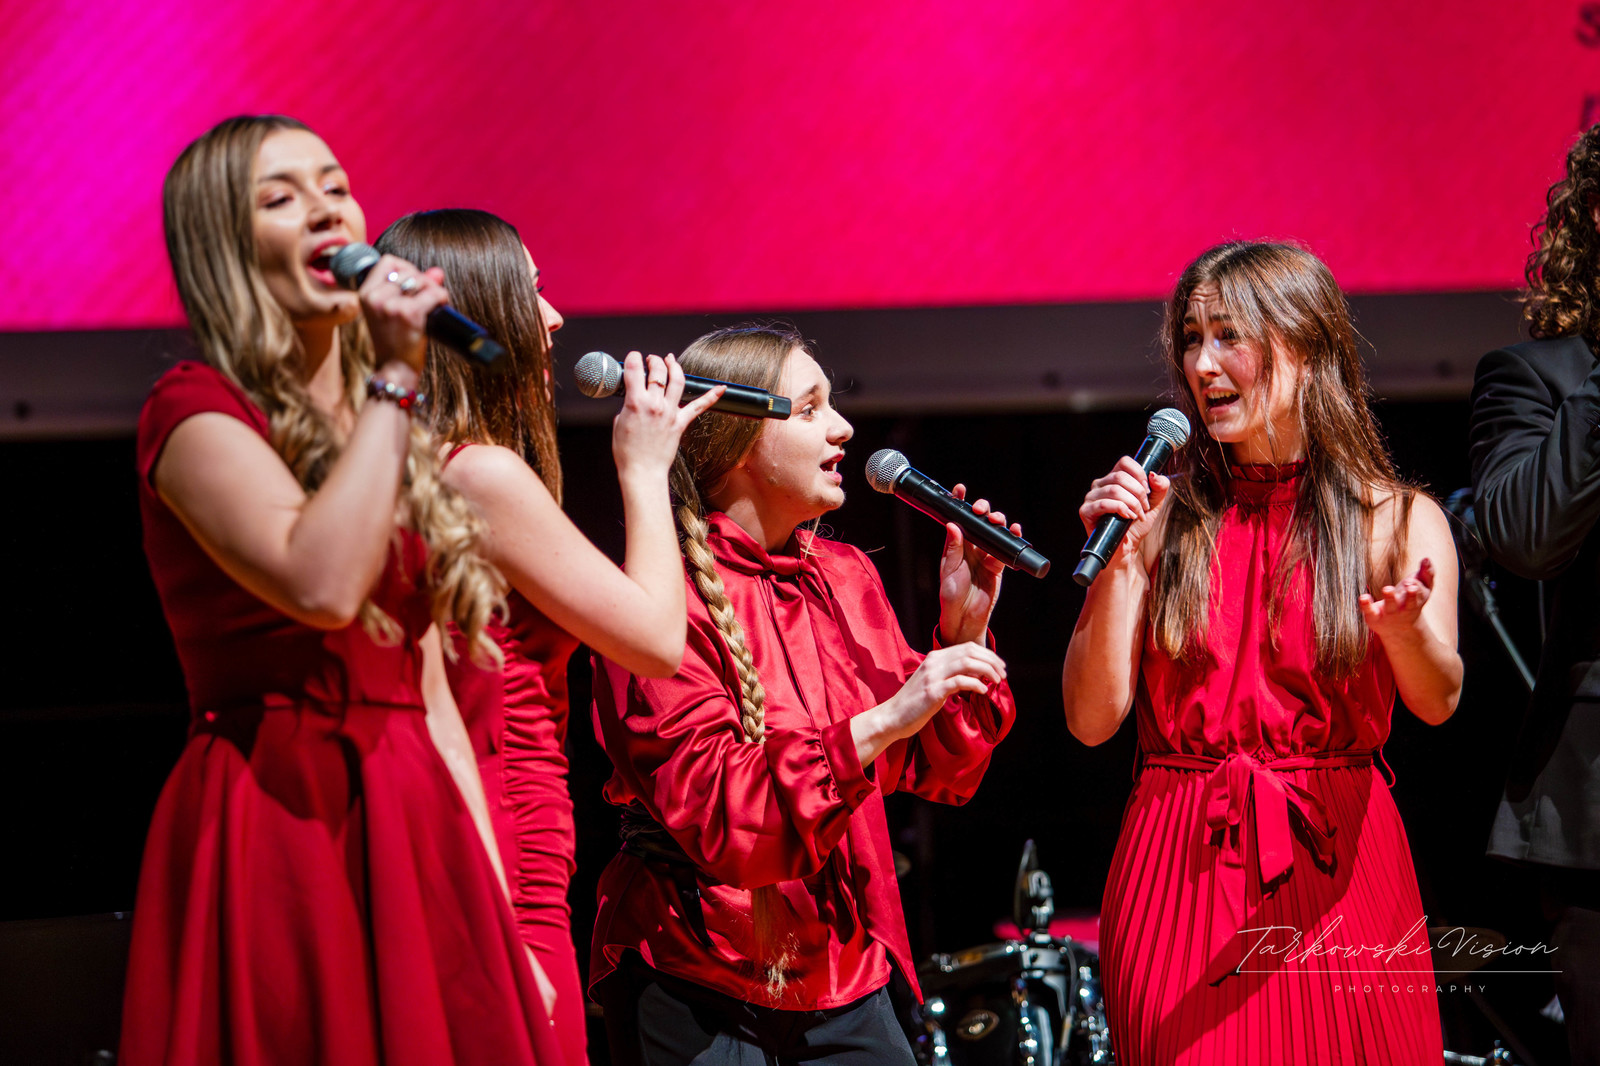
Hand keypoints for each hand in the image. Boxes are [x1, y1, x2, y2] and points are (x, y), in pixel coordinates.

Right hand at [359, 254, 449, 375]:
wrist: (395, 369)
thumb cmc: (395, 342)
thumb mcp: (395, 311)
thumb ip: (414, 288)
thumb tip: (437, 272)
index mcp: (365, 294)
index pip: (387, 261)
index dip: (405, 268)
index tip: (414, 283)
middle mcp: (375, 297)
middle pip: (407, 270)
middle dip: (422, 281)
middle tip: (427, 299)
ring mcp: (391, 305)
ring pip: (421, 280)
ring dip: (433, 290)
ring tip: (432, 306)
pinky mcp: (409, 313)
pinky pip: (434, 294)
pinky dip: (442, 299)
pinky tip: (440, 309)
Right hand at [611, 352, 723, 479]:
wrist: (642, 471)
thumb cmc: (627, 452)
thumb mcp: (619, 423)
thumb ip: (628, 407)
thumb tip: (634, 399)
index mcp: (635, 403)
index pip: (634, 370)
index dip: (633, 357)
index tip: (634, 356)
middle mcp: (654, 404)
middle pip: (658, 371)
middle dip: (654, 360)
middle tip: (651, 359)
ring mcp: (670, 413)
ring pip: (678, 380)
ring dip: (675, 366)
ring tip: (671, 360)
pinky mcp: (680, 423)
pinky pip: (699, 407)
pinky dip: (711, 396)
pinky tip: (721, 388)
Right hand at [878, 642, 1006, 742]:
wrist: (893, 716)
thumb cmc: (915, 703)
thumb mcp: (934, 682)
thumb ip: (952, 674)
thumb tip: (978, 674)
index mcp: (935, 658)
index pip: (967, 647)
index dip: (987, 654)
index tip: (999, 666)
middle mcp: (934, 662)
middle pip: (970, 652)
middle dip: (991, 661)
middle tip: (1003, 674)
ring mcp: (932, 676)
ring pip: (967, 663)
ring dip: (987, 671)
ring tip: (997, 681)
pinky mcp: (933, 691)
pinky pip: (959, 682)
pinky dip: (975, 684)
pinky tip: (983, 691)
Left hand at [937, 485, 1021, 644]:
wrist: (966, 616)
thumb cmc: (951, 594)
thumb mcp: (949, 570)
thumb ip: (953, 549)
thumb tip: (952, 525)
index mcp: (956, 545)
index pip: (958, 519)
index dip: (959, 502)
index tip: (960, 489)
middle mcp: (971, 547)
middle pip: (980, 521)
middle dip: (983, 510)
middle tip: (982, 509)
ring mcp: (986, 555)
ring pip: (994, 532)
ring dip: (998, 522)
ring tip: (999, 520)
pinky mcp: (998, 565)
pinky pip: (1006, 549)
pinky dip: (1011, 538)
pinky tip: (1014, 531)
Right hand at [1079, 456, 1169, 565]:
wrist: (1127, 548)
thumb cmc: (1136, 525)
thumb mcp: (1154, 504)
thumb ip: (1160, 488)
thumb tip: (1155, 475)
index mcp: (1114, 478)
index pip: (1125, 462)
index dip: (1139, 474)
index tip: (1147, 490)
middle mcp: (1100, 484)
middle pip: (1120, 477)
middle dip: (1138, 493)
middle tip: (1144, 508)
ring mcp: (1091, 497)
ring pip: (1114, 490)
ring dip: (1131, 503)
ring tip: (1137, 515)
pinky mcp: (1086, 511)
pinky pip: (1104, 503)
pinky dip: (1120, 509)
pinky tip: (1127, 517)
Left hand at [1360, 558, 1434, 640]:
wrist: (1399, 631)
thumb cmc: (1411, 601)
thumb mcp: (1422, 589)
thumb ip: (1427, 574)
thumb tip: (1426, 558)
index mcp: (1418, 600)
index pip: (1421, 593)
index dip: (1417, 586)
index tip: (1413, 580)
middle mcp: (1405, 608)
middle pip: (1410, 603)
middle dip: (1412, 594)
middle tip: (1409, 584)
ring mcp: (1390, 613)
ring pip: (1391, 606)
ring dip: (1390, 597)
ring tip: (1387, 588)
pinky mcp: (1375, 617)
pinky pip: (1370, 611)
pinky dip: (1366, 605)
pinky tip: (1363, 597)